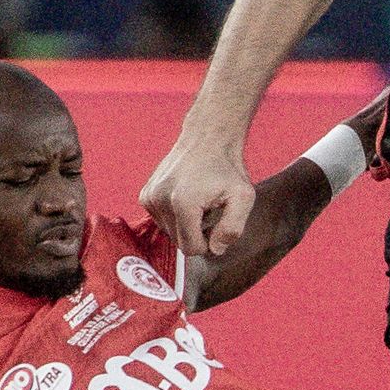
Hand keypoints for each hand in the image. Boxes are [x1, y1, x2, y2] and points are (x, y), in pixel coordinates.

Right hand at [141, 142, 256, 258]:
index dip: (208, 243)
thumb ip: (232, 229)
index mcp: (182, 204)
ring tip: (199, 202)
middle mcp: (160, 200)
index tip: (218, 223)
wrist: (208, 138)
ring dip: (186, 225)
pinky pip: (162, 221)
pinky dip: (175, 216)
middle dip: (197, 234)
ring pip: (170, 233)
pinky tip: (187, 198)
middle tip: (210, 211)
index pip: (191, 248)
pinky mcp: (145, 195)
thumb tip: (215, 250)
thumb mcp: (243, 198)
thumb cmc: (228, 168)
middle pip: (179, 243)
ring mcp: (149, 197)